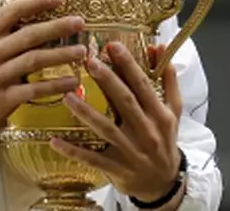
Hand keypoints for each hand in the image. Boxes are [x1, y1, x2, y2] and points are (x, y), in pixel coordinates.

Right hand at [0, 0, 87, 164]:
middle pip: (29, 35)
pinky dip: (55, 86)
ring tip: (82, 51)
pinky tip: (73, 81)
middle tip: (80, 22)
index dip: (36, 2)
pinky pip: (34, 91)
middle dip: (57, 27)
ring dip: (61, 55)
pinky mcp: (2, 99)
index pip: (12, 12)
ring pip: (35, 61)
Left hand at [51, 42, 184, 204]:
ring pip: (106, 129)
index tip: (113, 46)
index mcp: (160, 115)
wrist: (163, 183)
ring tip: (67, 95)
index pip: (143, 85)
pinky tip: (55, 141)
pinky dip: (73, 151)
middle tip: (89, 61)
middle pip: (125, 102)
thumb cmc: (165, 141)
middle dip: (107, 81)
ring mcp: (130, 151)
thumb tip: (160, 49)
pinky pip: (91, 159)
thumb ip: (168, 80)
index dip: (129, 65)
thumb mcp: (174, 111)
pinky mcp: (115, 168)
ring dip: (86, 112)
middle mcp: (146, 131)